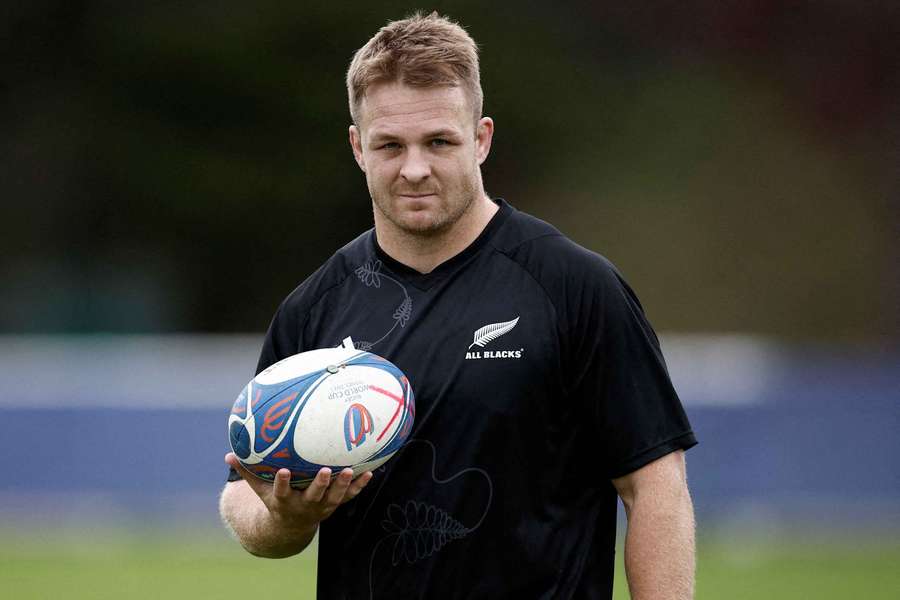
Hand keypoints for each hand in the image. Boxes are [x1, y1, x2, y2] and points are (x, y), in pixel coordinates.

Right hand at [225, 452, 372, 531]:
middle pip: (313, 495)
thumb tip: (227, 453)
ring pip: (334, 497)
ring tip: (351, 470)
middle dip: (319, 484)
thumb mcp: (259, 489)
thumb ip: (246, 471)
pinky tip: (371, 471)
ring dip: (344, 485)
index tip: (283, 471)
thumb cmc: (274, 499)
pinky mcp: (335, 504)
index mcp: (284, 501)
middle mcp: (304, 505)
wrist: (292, 526)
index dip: (283, 482)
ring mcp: (322, 506)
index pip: (281, 492)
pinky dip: (360, 485)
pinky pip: (350, 496)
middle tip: (324, 471)